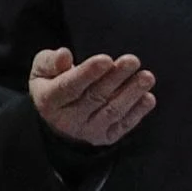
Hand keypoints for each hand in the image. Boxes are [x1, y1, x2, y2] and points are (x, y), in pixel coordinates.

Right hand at [30, 50, 156, 147]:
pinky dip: (138, 112)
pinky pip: (123, 125)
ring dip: (131, 94)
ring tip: (146, 77)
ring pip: (111, 111)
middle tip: (132, 60)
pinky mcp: (106, 137)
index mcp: (49, 101)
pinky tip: (148, 97)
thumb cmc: (55, 84)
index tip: (106, 59)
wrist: (60, 117)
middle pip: (94, 97)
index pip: (69, 87)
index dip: (88, 73)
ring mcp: (88, 131)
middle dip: (115, 78)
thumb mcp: (43, 71)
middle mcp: (67, 120)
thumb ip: (50, 61)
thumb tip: (64, 54)